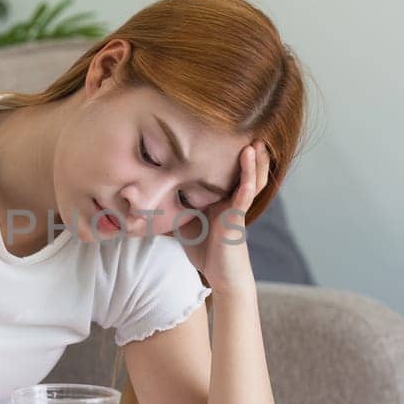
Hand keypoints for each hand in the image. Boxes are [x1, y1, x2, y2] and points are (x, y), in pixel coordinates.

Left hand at [172, 140, 270, 294]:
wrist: (221, 276)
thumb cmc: (205, 251)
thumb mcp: (185, 222)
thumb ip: (174, 207)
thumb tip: (148, 195)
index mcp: (223, 199)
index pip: (227, 171)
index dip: (227, 153)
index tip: (221, 131)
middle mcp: (233, 199)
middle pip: (245, 170)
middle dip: (248, 151)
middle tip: (248, 127)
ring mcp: (237, 207)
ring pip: (252, 177)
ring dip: (254, 158)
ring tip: (255, 138)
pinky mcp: (238, 217)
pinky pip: (245, 192)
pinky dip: (248, 174)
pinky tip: (249, 158)